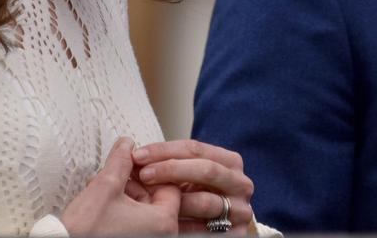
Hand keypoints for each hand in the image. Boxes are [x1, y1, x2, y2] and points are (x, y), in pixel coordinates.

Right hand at [61, 137, 180, 234]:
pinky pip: (136, 220)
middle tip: (115, 173)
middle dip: (133, 181)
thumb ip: (120, 161)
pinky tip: (102, 201)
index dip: (149, 169)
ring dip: (124, 192)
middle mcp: (161, 235)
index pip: (170, 184)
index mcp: (163, 223)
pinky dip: (122, 207)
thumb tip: (126, 145)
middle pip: (156, 195)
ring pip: (143, 207)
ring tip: (102, 187)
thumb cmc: (87, 231)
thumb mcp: (106, 186)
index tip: (132, 163)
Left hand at [132, 139, 254, 233]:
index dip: (164, 150)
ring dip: (176, 201)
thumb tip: (135, 156)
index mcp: (229, 161)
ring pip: (206, 201)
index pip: (195, 148)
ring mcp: (241, 208)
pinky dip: (185, 225)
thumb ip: (173, 164)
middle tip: (144, 174)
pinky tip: (165, 221)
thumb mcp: (190, 176)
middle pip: (205, 170)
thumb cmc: (200, 197)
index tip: (139, 155)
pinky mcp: (236, 232)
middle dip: (171, 170)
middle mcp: (240, 182)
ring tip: (151, 201)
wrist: (220, 228)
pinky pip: (207, 228)